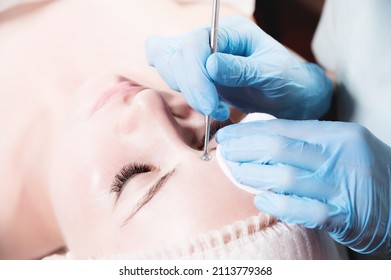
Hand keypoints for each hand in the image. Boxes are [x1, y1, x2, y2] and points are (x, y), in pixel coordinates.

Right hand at [145, 16, 332, 119]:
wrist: (288, 94)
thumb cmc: (287, 81)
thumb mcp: (272, 75)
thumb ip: (242, 70)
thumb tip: (210, 65)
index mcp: (232, 32)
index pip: (196, 43)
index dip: (196, 76)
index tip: (210, 106)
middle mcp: (212, 39)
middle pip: (176, 53)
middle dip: (190, 87)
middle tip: (213, 111)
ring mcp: (202, 56)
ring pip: (169, 63)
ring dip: (186, 92)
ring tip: (214, 109)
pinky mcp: (197, 73)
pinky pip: (172, 74)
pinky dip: (180, 89)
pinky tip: (202, 104)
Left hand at [216, 119, 390, 254]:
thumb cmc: (362, 174)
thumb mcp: (341, 149)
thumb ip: (306, 144)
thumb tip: (259, 142)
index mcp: (338, 134)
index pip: (284, 128)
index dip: (250, 132)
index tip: (228, 136)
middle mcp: (341, 156)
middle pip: (279, 149)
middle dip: (245, 150)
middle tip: (225, 153)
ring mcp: (342, 186)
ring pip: (285, 178)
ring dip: (254, 176)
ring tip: (237, 174)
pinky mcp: (344, 216)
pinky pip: (302, 210)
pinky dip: (277, 205)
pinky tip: (261, 201)